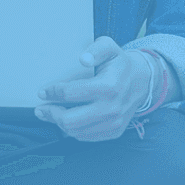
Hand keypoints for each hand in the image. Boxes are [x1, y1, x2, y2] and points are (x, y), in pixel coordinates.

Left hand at [34, 37, 167, 142]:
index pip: (70, 93)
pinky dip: (73, 130)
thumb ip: (96, 49)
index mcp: (109, 86)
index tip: (43, 92)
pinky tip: (67, 121)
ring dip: (59, 123)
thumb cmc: (120, 64)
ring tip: (51, 114)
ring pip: (75, 132)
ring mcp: (113, 122)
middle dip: (51, 114)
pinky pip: (86, 137)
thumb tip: (83, 59)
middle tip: (42, 108)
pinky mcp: (114, 132)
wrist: (142, 82)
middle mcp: (112, 108)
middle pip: (69, 120)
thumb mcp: (110, 47)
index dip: (52, 92)